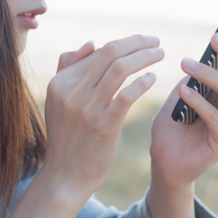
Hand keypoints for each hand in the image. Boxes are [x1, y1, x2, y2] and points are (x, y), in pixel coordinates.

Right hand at [42, 34, 164, 200]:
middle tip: (156, 41)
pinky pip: (127, 95)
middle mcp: (71, 91)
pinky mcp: (103, 125)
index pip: (98, 51)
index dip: (125, 43)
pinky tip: (152, 78)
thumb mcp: (58, 101)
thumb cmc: (67, 137)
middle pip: (110, 53)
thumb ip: (69, 69)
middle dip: (138, 43)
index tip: (142, 42)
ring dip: (145, 57)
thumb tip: (92, 43)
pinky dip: (142, 82)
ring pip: (121, 68)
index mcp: (60, 82)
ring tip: (159, 54)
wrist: (65, 176)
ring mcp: (87, 108)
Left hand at [149, 14, 217, 189]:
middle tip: (214, 37)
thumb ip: (194, 75)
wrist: (164, 163)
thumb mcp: (182, 92)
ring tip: (185, 63)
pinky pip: (217, 118)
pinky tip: (182, 94)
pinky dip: (200, 103)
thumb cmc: (173, 125)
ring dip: (209, 74)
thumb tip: (204, 49)